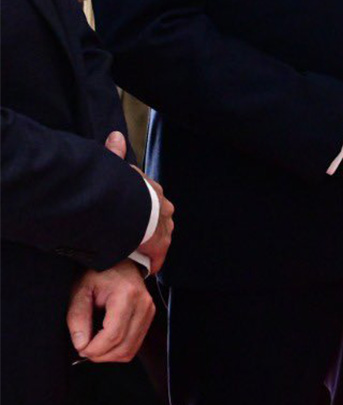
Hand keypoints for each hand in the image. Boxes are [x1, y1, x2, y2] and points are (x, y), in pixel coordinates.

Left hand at [66, 261, 154, 362]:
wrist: (120, 262)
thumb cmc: (100, 274)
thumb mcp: (81, 291)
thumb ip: (77, 317)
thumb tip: (81, 344)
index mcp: (127, 295)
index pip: (113, 335)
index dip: (95, 349)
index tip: (80, 349)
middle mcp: (143, 305)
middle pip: (123, 346)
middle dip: (101, 355)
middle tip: (84, 350)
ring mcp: (149, 312)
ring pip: (130, 350)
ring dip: (109, 355)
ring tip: (94, 347)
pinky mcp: (149, 318)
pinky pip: (134, 345)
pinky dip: (118, 350)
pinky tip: (106, 342)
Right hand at [108, 133, 172, 272]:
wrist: (127, 208)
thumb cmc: (117, 188)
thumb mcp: (116, 169)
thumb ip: (115, 154)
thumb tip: (116, 136)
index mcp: (152, 189)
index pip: (151, 201)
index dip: (143, 211)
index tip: (135, 218)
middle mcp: (163, 206)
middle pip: (158, 220)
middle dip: (149, 229)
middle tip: (135, 239)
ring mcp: (163, 226)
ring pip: (159, 237)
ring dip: (148, 246)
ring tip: (136, 254)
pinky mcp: (159, 245)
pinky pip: (157, 257)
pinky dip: (150, 262)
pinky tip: (143, 268)